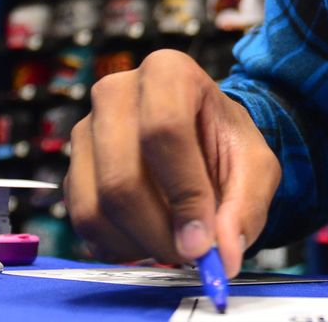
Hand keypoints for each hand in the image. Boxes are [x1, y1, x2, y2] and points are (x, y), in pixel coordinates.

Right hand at [65, 49, 279, 276]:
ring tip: (175, 246)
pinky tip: (150, 239)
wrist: (198, 139)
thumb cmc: (224, 143)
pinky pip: (82, 222)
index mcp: (167, 72)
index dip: (185, 193)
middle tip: (192, 255)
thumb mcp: (255, 166)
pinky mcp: (72, 168)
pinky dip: (118, 247)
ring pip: (96, 206)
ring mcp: (85, 130)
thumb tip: (224, 255)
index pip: (165, 130)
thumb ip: (246, 206)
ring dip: (139, 244)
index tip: (203, 241)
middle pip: (121, 178)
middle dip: (160, 231)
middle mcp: (115, 93)